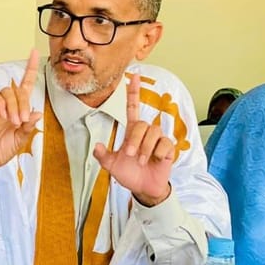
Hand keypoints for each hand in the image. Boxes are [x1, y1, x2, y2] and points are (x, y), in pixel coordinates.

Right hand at [0, 50, 42, 180]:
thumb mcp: (20, 140)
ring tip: (12, 122)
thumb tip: (37, 113)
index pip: (26, 85)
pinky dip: (1, 104)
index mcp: (18, 109)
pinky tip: (3, 116)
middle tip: (21, 120)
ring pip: (7, 92)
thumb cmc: (1, 150)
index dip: (30, 69)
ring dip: (13, 105)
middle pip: (19, 91)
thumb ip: (28, 127)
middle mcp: (8, 104)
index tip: (33, 53)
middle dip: (23, 104)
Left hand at [92, 72, 173, 206]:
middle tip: (129, 155)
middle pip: (142, 124)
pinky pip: (164, 144)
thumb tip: (96, 146)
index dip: (133, 92)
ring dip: (144, 148)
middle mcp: (145, 133)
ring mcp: (158, 140)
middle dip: (134, 140)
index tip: (133, 76)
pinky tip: (155, 160)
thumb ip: (103, 156)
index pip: (133, 107)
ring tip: (140, 161)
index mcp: (132, 132)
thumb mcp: (111, 165)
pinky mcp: (168, 148)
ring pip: (153, 132)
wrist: (142, 188)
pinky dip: (157, 154)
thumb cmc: (129, 174)